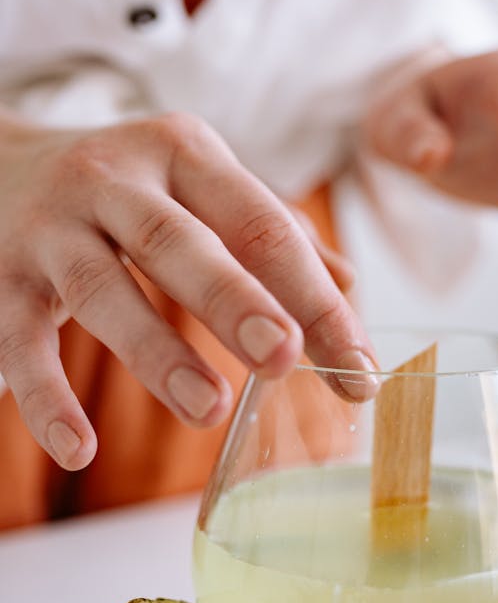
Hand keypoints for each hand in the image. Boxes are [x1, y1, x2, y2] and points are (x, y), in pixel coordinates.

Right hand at [0, 111, 376, 469]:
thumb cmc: (127, 192)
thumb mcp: (199, 189)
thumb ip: (270, 234)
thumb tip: (348, 289)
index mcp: (184, 153)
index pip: (261, 225)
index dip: (314, 297)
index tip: (358, 366)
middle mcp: (114, 180)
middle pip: (177, 242)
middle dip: (235, 300)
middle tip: (285, 357)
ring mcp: (51, 228)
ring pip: (100, 289)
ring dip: (155, 351)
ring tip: (207, 408)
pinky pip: (19, 342)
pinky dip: (46, 398)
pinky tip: (80, 450)